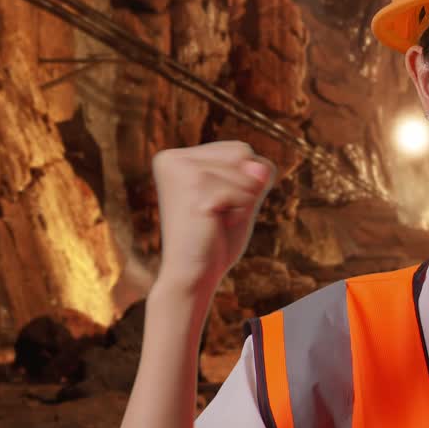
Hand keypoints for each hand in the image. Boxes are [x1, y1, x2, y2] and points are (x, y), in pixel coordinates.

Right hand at [150, 140, 274, 297]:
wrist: (193, 277)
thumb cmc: (216, 239)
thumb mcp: (242, 196)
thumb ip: (255, 173)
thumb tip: (257, 168)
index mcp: (176, 157)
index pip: (238, 150)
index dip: (242, 182)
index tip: (216, 206)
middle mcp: (171, 157)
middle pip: (242, 152)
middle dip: (244, 187)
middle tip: (216, 215)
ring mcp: (180, 169)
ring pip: (245, 171)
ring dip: (242, 201)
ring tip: (214, 220)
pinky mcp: (193, 186)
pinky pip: (243, 190)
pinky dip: (240, 211)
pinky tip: (214, 225)